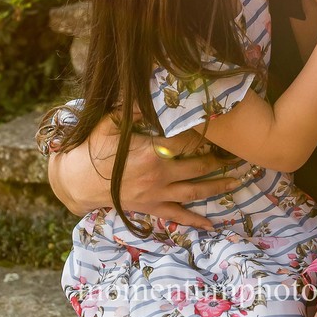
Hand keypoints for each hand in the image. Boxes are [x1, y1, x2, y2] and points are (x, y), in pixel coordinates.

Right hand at [47, 117, 239, 226]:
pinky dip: (196, 221)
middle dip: (220, 160)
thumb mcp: (108, 122)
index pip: (186, 141)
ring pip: (195, 191)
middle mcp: (159, 175)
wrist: (76, 181)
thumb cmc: (92, 149)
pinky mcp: (151, 207)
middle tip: (240, 155)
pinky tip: (212, 225)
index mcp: (152, 152)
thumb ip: (131, 107)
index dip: (203, 134)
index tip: (217, 125)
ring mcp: (157, 194)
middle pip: (198, 167)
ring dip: (217, 187)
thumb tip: (150, 91)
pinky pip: (178, 215)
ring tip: (237, 182)